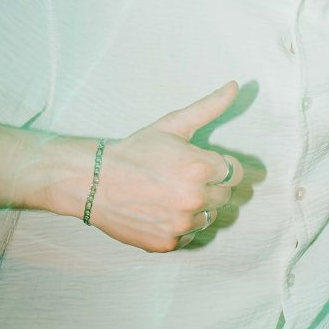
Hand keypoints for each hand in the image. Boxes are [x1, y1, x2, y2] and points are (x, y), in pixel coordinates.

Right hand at [92, 82, 245, 251]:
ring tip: (170, 194)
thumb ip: (208, 107)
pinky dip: (180, 226)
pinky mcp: (168, 243)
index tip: (200, 165)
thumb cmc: (134, 151)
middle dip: (209, 186)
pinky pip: (189, 236)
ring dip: (197, 207)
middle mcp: (194, 198)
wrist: (93, 182)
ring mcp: (181, 224)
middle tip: (181, 178)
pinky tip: (161, 211)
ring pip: (209, 217)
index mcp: (200, 167)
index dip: (219, 167)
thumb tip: (235, 85)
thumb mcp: (172, 125)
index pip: (235, 173)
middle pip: (225, 196)